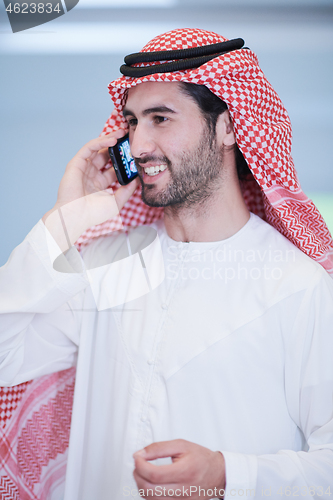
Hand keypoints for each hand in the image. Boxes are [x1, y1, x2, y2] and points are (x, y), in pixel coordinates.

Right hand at [42, 130, 139, 251]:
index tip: (134, 154)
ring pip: (98, 149)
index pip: (113, 168)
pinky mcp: (76, 163)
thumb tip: (138, 180)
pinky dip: (100, 142)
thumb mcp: (116, 202)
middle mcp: (91, 174)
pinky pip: (89, 148)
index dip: (123, 161)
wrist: (76, 216)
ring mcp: (83, 168)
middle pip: (106, 156)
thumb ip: (127, 190)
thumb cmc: (93, 213)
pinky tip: (112, 140)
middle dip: (117, 147)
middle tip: (129, 138)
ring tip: (122, 133)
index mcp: (99, 184)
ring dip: (110, 139)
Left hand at [133, 439, 225, 498]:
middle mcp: (183, 490)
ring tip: (143, 472)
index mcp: (184, 472)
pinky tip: (151, 483)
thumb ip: (159, 448)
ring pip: (150, 499)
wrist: (218, 474)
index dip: (140, 465)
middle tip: (138, 464)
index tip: (137, 456)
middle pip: (149, 490)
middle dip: (137, 476)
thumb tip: (141, 454)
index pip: (153, 474)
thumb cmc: (201, 458)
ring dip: (141, 485)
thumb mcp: (181, 445)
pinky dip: (149, 494)